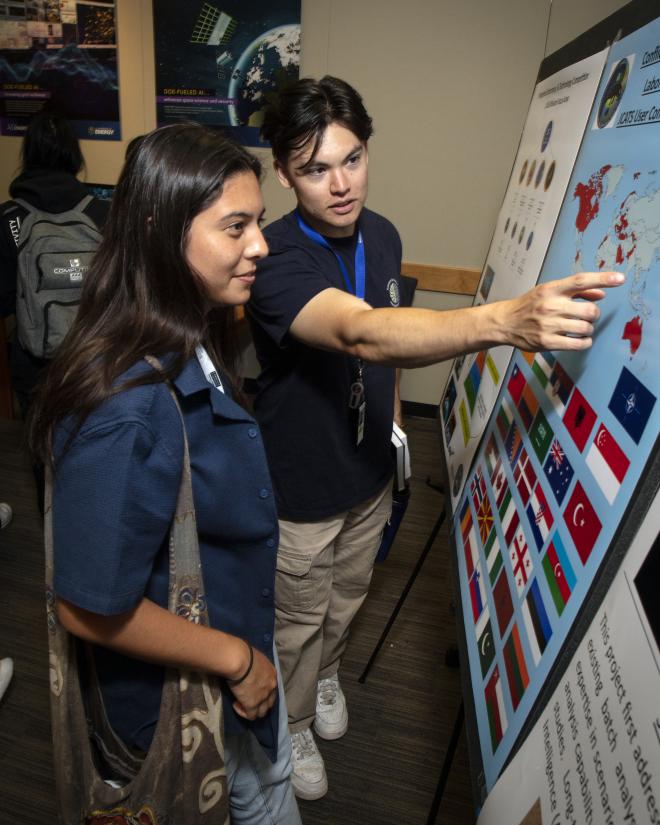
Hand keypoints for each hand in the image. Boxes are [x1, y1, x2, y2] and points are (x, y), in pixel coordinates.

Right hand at [228, 645, 277, 720]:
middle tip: (249, 700)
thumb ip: (257, 667)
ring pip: (262, 712)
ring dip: (252, 710)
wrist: (240, 660)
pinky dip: (243, 712)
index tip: (253, 689)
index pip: (272, 689)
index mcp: (273, 674)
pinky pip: (250, 716)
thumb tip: (251, 669)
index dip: (263, 692)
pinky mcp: (252, 705)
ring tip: (241, 703)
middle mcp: (271, 687)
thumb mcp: (256, 659)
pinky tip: (236, 705)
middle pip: (269, 703)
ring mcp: (263, 698)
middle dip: (260, 704)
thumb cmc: (245, 654)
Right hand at [501, 271, 624, 351]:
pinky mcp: (547, 342)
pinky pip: (578, 344)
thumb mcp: (549, 291)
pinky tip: (581, 339)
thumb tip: (601, 293)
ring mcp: (548, 325)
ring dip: (588, 329)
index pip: (581, 281)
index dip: (603, 279)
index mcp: (551, 289)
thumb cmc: (529, 305)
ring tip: (581, 328)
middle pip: (589, 310)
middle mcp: (550, 305)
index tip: (620, 278)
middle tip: (587, 315)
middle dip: (594, 314)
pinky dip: (585, 342)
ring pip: (586, 328)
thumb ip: (576, 291)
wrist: (504, 322)